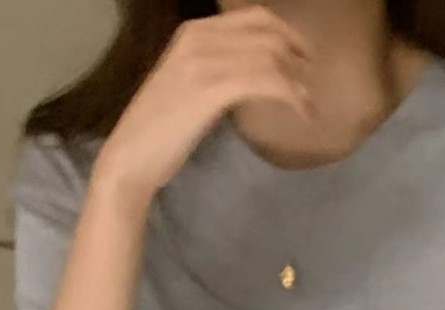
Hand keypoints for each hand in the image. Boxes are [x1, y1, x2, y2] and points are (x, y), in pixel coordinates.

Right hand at [94, 8, 312, 206]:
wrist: (130, 156)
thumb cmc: (160, 131)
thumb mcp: (189, 87)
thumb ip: (216, 71)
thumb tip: (253, 75)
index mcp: (194, 32)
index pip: (254, 17)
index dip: (287, 34)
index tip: (305, 58)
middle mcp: (199, 37)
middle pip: (267, 31)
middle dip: (298, 54)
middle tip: (314, 81)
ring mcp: (204, 61)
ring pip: (269, 56)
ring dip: (298, 80)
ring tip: (309, 104)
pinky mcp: (211, 89)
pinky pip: (264, 80)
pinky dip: (290, 95)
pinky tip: (301, 112)